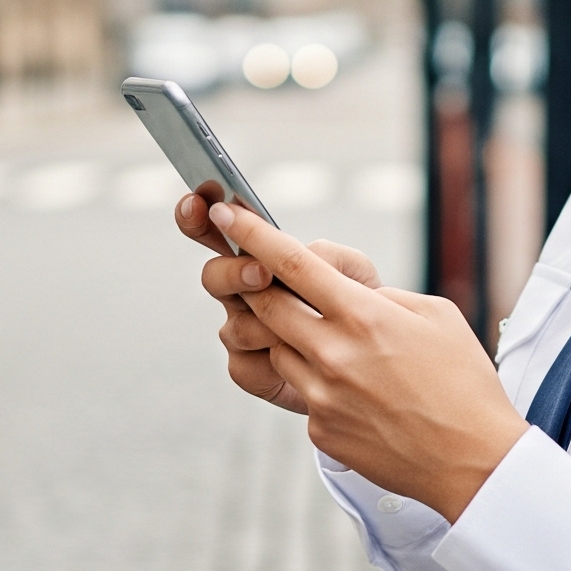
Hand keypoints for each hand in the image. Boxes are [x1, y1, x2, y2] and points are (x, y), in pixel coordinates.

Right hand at [180, 190, 380, 415]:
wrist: (374, 366)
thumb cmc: (361, 311)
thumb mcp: (357, 274)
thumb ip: (332, 257)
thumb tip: (305, 254)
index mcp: (259, 259)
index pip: (218, 232)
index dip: (197, 216)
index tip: (196, 200)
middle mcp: (241, 293)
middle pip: (213, 276)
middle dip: (233, 272)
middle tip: (262, 273)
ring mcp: (241, 332)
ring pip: (234, 324)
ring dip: (267, 323)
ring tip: (307, 328)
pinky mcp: (248, 371)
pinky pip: (245, 365)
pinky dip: (273, 362)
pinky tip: (300, 360)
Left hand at [207, 201, 528, 522]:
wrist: (473, 462)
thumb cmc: (464, 383)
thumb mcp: (435, 316)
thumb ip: (381, 296)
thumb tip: (347, 293)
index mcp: (363, 316)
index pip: (291, 263)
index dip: (252, 235)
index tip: (226, 214)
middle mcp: (332, 354)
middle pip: (266, 306)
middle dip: (259, 287)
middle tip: (267, 279)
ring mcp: (321, 396)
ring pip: (279, 350)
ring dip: (295, 338)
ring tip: (343, 349)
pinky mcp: (320, 431)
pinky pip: (303, 392)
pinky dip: (321, 383)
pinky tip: (362, 396)